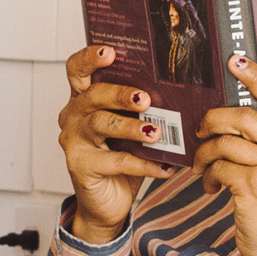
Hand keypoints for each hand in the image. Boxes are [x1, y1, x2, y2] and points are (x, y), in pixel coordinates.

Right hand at [51, 43, 174, 240]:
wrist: (107, 203)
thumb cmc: (121, 159)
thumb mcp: (131, 128)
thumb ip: (143, 110)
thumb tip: (183, 92)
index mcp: (83, 99)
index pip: (77, 69)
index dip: (90, 58)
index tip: (110, 52)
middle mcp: (73, 115)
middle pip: (93, 95)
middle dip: (120, 93)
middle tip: (145, 99)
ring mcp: (74, 141)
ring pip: (101, 124)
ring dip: (131, 127)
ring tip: (156, 132)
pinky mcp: (81, 166)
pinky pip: (115, 162)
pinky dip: (143, 164)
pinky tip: (164, 166)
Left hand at [198, 60, 256, 255]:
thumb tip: (236, 107)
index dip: (255, 76)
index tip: (235, 60)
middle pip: (245, 116)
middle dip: (214, 121)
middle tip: (201, 130)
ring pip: (227, 142)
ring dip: (206, 153)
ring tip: (203, 166)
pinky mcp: (256, 186)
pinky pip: (220, 166)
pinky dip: (208, 174)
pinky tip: (211, 185)